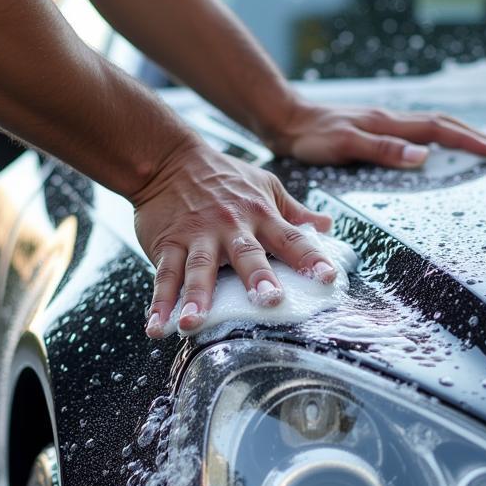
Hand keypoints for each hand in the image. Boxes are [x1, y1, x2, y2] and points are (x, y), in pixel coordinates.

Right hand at [134, 143, 335, 337]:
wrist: (169, 159)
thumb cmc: (222, 176)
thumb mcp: (265, 185)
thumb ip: (295, 210)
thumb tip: (327, 225)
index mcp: (260, 215)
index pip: (292, 238)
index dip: (311, 257)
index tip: (327, 277)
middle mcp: (231, 227)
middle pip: (247, 254)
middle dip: (258, 277)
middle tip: (268, 300)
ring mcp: (197, 236)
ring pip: (199, 268)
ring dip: (197, 297)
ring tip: (194, 323)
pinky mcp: (168, 244)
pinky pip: (164, 275)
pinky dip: (159, 303)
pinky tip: (158, 325)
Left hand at [261, 98, 485, 166]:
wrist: (286, 121)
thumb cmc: (311, 136)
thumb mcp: (346, 145)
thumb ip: (383, 149)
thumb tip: (422, 155)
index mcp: (388, 122)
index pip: (438, 129)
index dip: (467, 141)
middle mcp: (389, 119)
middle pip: (440, 123)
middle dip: (470, 134)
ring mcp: (382, 123)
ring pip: (428, 124)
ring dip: (455, 133)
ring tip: (475, 144)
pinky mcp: (372, 129)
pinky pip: (412, 130)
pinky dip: (433, 136)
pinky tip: (432, 145)